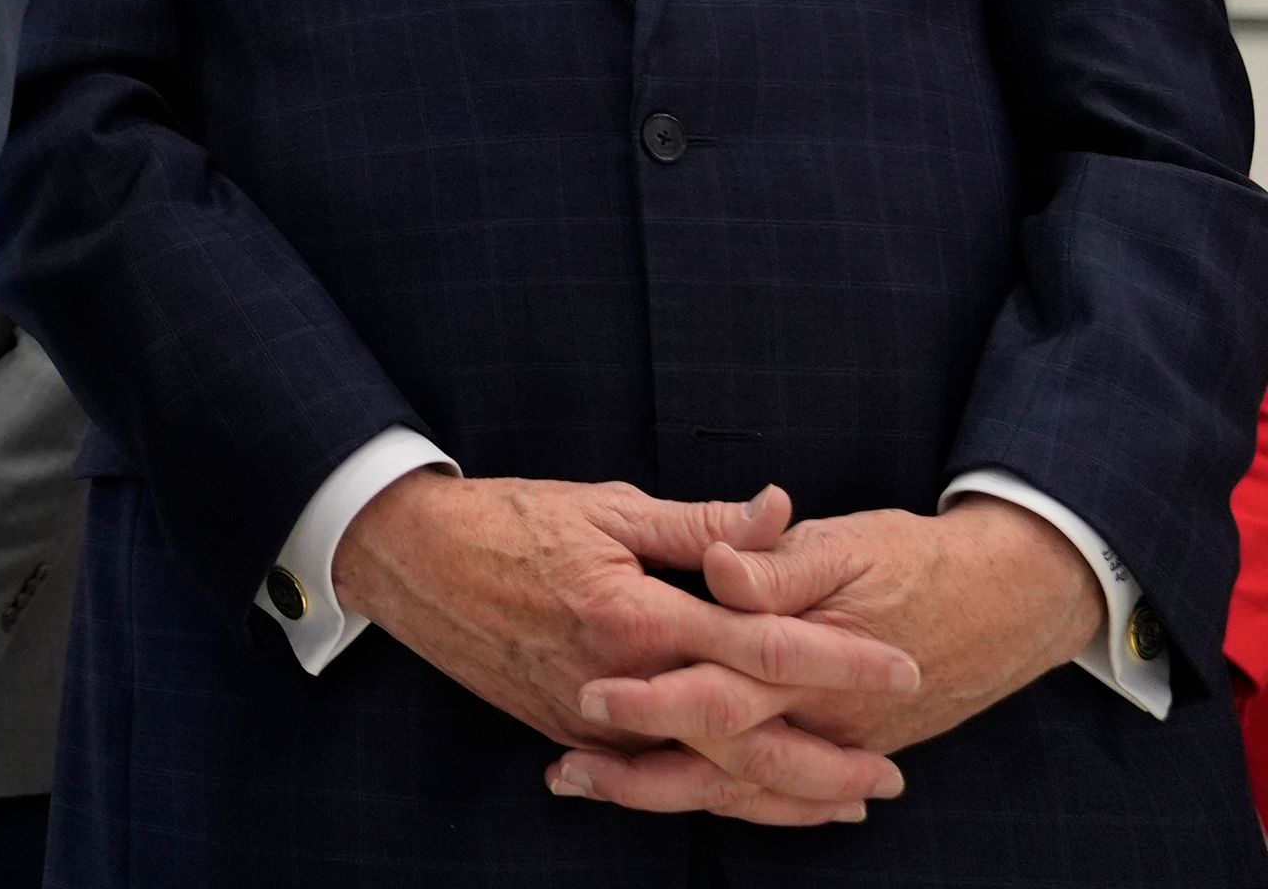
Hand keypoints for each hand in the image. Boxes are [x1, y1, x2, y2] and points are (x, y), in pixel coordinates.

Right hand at [338, 476, 918, 827]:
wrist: (408, 558)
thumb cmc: (508, 519)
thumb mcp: (607, 509)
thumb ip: (701, 524)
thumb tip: (780, 513)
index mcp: (636, 615)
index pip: (761, 645)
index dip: (839, 660)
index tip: (902, 668)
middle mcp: (619, 681)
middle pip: (744, 741)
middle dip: (826, 762)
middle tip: (891, 772)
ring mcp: (590, 720)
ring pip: (702, 779)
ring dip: (780, 797)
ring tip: (844, 801)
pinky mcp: (567, 736)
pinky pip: (654, 781)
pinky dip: (713, 797)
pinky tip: (753, 800)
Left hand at [564, 495, 1102, 798]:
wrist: (1009, 600)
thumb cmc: (916, 559)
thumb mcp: (844, 542)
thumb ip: (773, 560)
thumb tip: (717, 566)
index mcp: (813, 656)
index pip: (722, 687)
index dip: (655, 695)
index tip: (588, 695)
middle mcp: (824, 716)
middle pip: (721, 758)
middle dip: (642, 769)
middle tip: (565, 769)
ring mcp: (836, 743)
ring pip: (742, 788)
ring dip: (664, 790)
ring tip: (584, 783)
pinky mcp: (842, 751)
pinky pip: (775, 793)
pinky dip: (720, 802)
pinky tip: (663, 792)